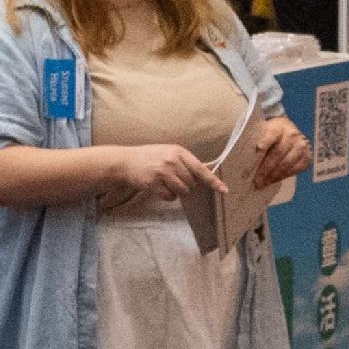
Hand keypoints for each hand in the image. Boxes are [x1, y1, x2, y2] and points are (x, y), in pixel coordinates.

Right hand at [96, 142, 221, 205]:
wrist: (124, 161)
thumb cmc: (149, 157)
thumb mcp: (168, 152)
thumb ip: (186, 162)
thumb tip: (207, 172)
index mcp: (178, 151)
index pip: (201, 169)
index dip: (213, 181)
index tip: (224, 190)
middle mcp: (172, 160)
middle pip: (192, 183)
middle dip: (185, 184)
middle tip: (172, 178)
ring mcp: (163, 171)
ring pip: (183, 191)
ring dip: (176, 191)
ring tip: (164, 182)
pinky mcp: (154, 182)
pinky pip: (170, 196)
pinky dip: (166, 195)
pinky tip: (158, 187)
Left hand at [246, 116, 310, 186]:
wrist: (287, 130)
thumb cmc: (268, 133)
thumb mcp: (262, 131)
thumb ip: (255, 140)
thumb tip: (241, 156)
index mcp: (278, 126)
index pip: (272, 133)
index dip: (266, 140)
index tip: (258, 148)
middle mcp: (292, 135)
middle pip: (278, 153)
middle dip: (266, 168)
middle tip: (256, 180)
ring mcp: (301, 146)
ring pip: (287, 163)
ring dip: (274, 175)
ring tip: (263, 183)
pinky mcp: (306, 156)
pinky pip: (296, 169)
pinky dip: (283, 176)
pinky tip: (273, 180)